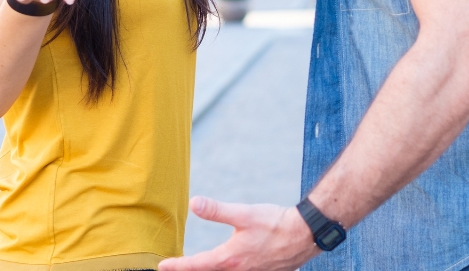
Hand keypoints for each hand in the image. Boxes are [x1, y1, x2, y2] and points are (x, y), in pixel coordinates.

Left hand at [158, 197, 317, 270]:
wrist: (306, 234)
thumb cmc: (275, 223)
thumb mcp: (244, 214)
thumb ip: (217, 210)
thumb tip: (194, 203)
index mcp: (229, 258)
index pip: (196, 265)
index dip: (177, 266)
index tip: (162, 266)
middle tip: (176, 268)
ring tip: (200, 266)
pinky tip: (231, 265)